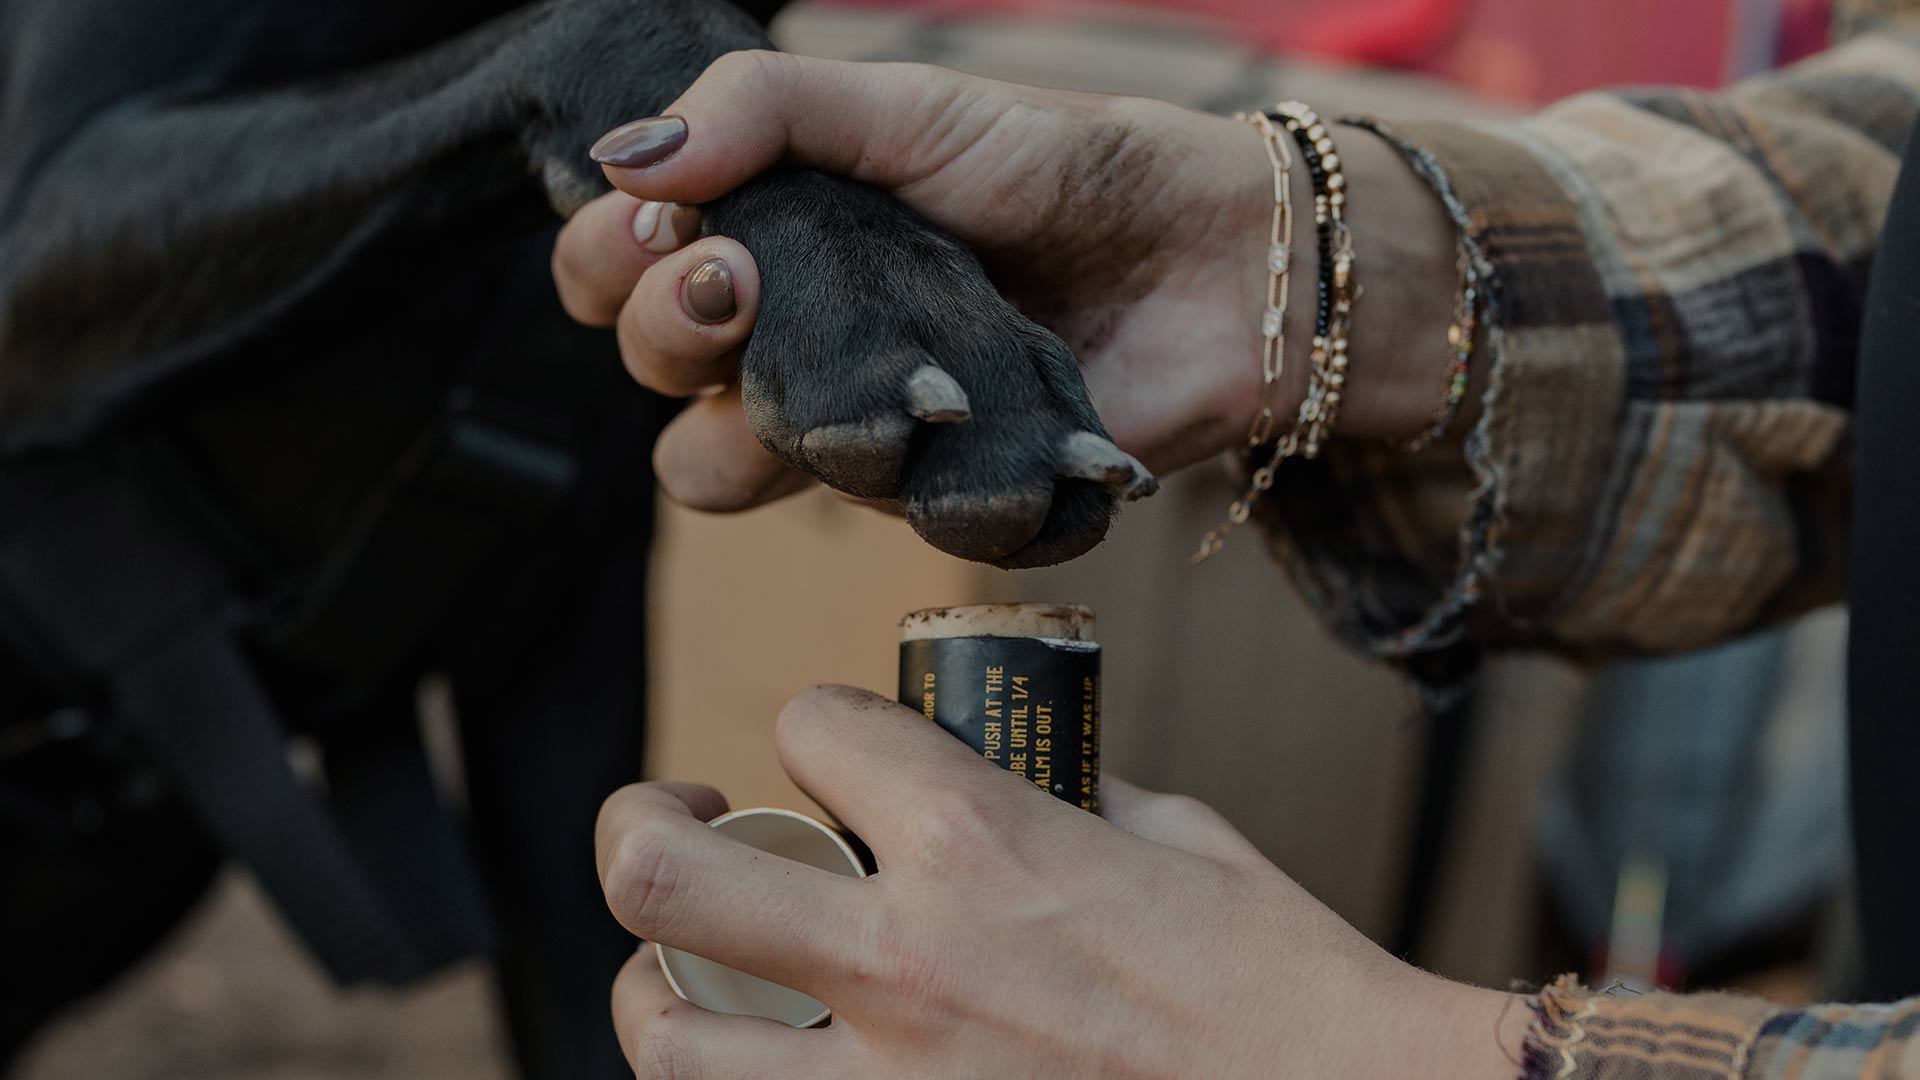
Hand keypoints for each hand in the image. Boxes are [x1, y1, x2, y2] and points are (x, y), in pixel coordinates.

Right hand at [552, 52, 1461, 514]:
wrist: (1221, 260)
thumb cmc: (1068, 168)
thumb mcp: (913, 108)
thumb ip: (769, 109)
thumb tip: (627, 154)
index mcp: (775, 244)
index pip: (623, 274)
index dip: (609, 263)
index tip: (666, 223)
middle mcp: (796, 344)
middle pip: (656, 384)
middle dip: (671, 333)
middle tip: (741, 282)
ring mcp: (862, 431)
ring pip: (726, 479)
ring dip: (771, 425)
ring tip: (865, 368)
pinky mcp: (936, 498)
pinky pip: (877, 518)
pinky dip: (919, 472)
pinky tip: (975, 412)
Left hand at [595, 686, 1521, 1077]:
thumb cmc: (1282, 987)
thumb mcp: (1174, 841)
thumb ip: (1057, 801)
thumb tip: (1002, 784)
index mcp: (982, 844)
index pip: (811, 727)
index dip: (818, 722)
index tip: (839, 745)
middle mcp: (907, 960)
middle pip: (664, 875)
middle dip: (643, 824)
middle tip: (678, 819)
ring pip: (669, 1038)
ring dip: (660, 989)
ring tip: (692, 968)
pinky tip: (780, 1060)